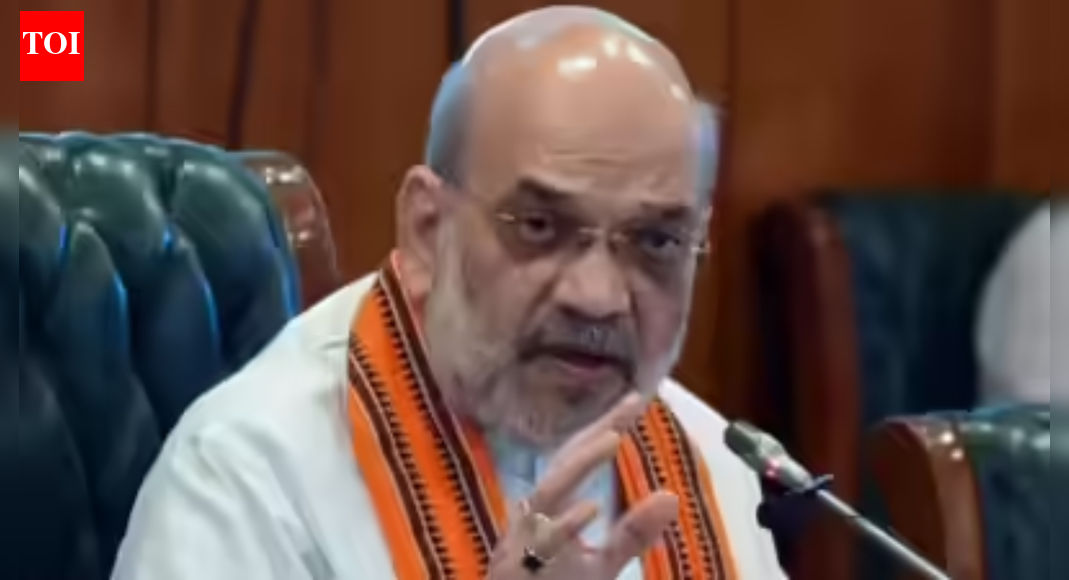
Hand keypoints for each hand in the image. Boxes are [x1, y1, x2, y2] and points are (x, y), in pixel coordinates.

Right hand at [486, 394, 678, 578]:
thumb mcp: (601, 564)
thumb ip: (631, 533)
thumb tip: (671, 496)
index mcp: (549, 510)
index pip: (577, 459)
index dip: (606, 427)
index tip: (637, 399)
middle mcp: (532, 519)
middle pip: (562, 464)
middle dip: (593, 432)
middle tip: (629, 405)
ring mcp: (521, 542)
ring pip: (547, 495)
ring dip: (578, 465)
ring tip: (612, 438)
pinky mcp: (516, 570)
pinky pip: (539, 545)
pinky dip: (563, 525)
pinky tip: (588, 508)